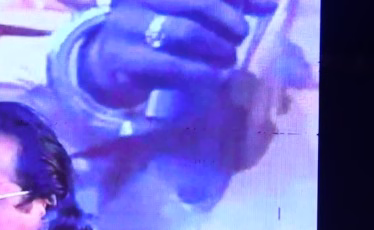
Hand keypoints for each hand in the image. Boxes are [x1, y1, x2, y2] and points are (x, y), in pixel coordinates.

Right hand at [79, 0, 278, 109]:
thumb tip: (267, 5)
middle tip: (239, 38)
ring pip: (182, 32)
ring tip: (229, 60)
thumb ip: (219, 7)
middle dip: (226, 21)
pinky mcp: (121, 58)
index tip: (261, 10)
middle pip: (193, 3)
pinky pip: (167, 64)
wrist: (106, 64)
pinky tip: (213, 77)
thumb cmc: (153, 34)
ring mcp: (125, 26)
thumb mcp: (183, 14)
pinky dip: (196, 72)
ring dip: (214, 48)